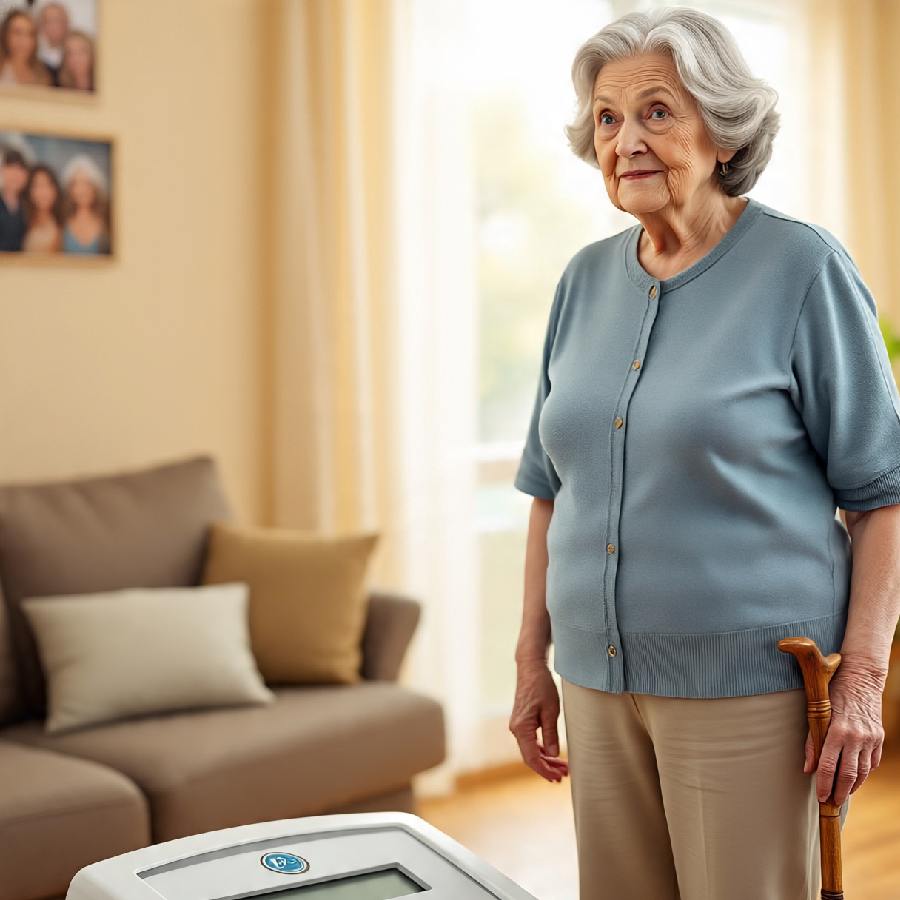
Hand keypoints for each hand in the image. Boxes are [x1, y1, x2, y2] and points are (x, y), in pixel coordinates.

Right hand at [509, 659, 568, 782]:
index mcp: (521, 728)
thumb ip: (551, 734)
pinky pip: (530, 742)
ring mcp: (518, 726)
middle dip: (547, 768)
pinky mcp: (522, 722)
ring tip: (562, 767)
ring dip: (545, 760)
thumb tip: (553, 754)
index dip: (545, 770)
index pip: (532, 758)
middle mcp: (516, 729)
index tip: (558, 777)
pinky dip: (541, 751)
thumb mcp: (551, 711)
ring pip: (530, 750)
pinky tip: (552, 755)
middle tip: (564, 776)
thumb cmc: (541, 686)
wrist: (531, 668)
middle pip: (530, 757)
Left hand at [802, 660, 886, 805]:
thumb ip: (812, 741)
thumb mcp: (817, 712)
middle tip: (831, 803)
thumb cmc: (833, 693)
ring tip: (842, 795)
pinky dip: (863, 774)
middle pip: (848, 774)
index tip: (820, 796)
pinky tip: (855, 780)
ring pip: (862, 772)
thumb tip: (807, 768)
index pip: (828, 765)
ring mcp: (871, 739)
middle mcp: (857, 737)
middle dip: (839, 792)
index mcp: (838, 730)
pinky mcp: (880, 739)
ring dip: (852, 787)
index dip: (823, 783)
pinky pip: (872, 763)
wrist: (861, 679)